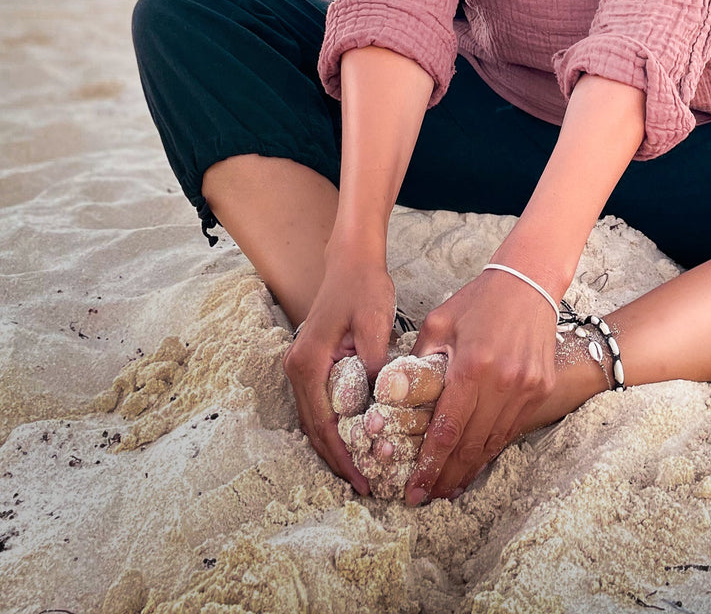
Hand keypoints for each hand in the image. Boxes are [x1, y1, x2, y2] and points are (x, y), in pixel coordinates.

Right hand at [282, 252, 396, 495]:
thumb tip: (377, 407)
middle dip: (339, 459)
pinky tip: (359, 437)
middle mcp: (298, 369)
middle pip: (315, 428)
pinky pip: (323, 404)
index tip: (366, 479)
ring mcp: (303, 367)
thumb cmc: (363, 286)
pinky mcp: (315, 363)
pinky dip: (338, 425)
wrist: (351, 259)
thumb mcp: (373, 324)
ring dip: (338, 445)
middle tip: (368, 485)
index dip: (344, 456)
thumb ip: (373, 366)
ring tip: (365, 470)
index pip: (324, 424)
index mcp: (307, 364)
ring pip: (317, 419)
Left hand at [404, 268, 557, 503]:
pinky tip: (475, 459)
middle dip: (446, 477)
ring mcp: (527, 388)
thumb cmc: (478, 300)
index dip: (430, 465)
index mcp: (473, 366)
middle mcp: (503, 382)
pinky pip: (512, 428)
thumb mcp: (439, 323)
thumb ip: (418, 361)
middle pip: (471, 445)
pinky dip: (492, 447)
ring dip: (469, 468)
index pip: (447, 430)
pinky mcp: (541, 388)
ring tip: (447, 487)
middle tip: (426, 497)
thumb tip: (395, 395)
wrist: (528, 282)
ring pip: (494, 442)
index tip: (414, 489)